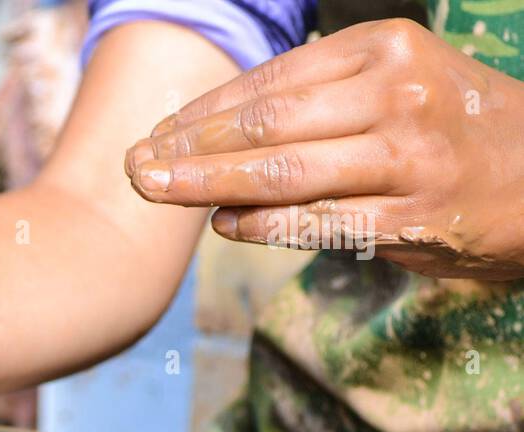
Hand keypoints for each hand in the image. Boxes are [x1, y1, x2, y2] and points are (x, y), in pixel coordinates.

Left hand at [125, 19, 523, 279]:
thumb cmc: (453, 129)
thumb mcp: (398, 83)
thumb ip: (318, 101)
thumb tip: (217, 133)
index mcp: (385, 50)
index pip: (268, 82)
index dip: (202, 112)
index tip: (155, 134)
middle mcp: (396, 95)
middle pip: (264, 125)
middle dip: (188, 147)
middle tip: (135, 166)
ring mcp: (405, 158)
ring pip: (281, 172)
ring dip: (205, 185)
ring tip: (156, 191)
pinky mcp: (411, 218)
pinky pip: (315, 221)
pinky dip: (260, 224)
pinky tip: (221, 223)